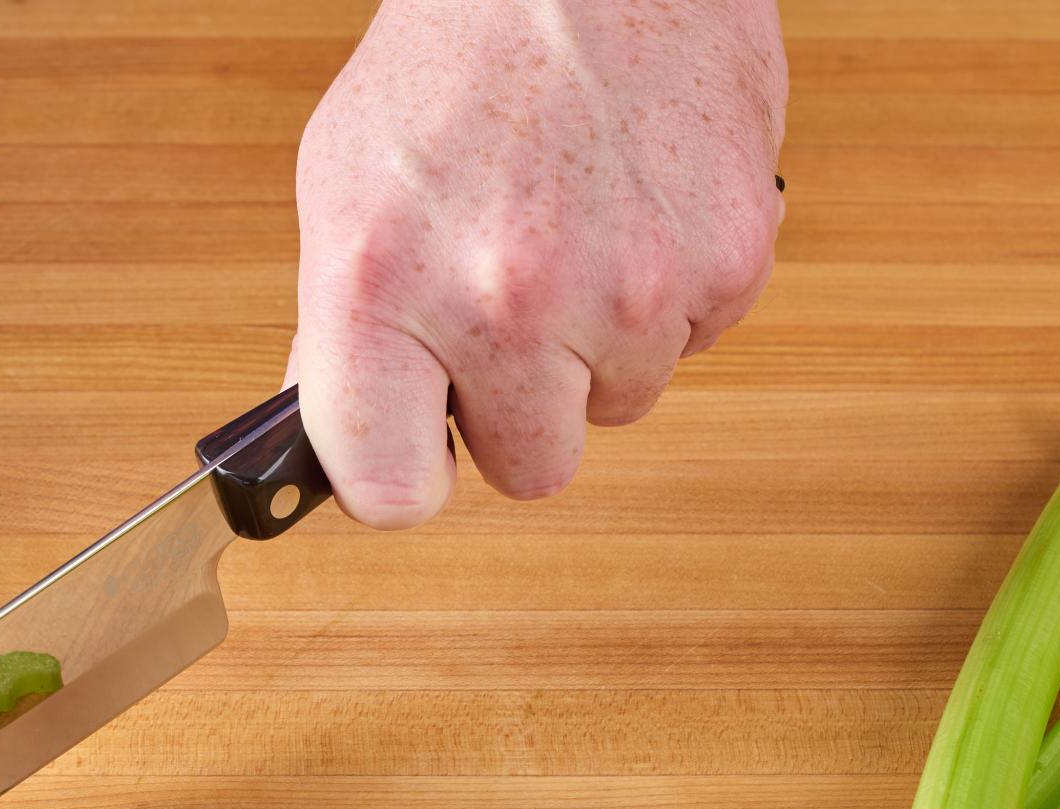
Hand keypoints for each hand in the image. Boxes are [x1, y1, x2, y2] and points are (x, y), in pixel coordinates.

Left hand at [291, 0, 786, 523]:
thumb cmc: (458, 63)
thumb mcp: (344, 188)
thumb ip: (335, 332)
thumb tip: (332, 446)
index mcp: (382, 286)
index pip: (389, 495)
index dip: (403, 480)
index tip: (413, 450)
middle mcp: (505, 299)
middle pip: (531, 471)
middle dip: (518, 410)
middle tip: (503, 316)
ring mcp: (628, 289)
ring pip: (617, 407)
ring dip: (595, 348)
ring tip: (569, 235)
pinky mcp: (728, 262)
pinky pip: (692, 345)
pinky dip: (665, 298)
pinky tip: (629, 213)